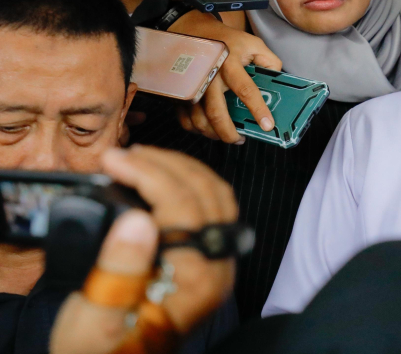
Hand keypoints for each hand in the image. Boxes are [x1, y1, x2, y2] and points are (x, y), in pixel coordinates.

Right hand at [50, 147, 236, 353]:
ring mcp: (217, 267)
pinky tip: (157, 185)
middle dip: (165, 164)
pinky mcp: (207, 265)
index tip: (114, 160)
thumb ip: (117, 272)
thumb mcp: (94, 321)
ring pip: (216, 198)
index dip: (148, 174)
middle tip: (125, 154)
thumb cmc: (101, 352)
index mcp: (197, 281)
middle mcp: (218, 271)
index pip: (185, 205)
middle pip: (207, 194)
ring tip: (138, 161)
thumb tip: (136, 220)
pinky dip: (187, 187)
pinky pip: (212, 211)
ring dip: (180, 171)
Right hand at [168, 13, 281, 143]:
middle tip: (241, 139)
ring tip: (228, 136)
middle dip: (230, 133)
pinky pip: (185, 118)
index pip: (246, 90)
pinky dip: (197, 129)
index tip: (267, 125)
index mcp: (229, 63)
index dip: (258, 109)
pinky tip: (210, 129)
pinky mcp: (180, 92)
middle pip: (217, 114)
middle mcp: (208, 76)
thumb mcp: (254, 44)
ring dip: (214, 134)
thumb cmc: (227, 40)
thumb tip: (278, 82)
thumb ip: (269, 62)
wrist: (195, 30)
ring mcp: (191, 85)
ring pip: (199, 120)